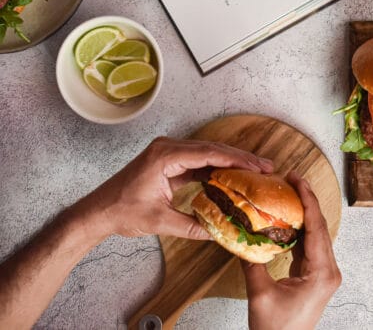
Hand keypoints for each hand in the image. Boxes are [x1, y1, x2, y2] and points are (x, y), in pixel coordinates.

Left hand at [82, 137, 273, 238]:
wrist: (97, 212)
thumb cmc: (121, 212)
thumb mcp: (160, 222)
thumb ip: (192, 226)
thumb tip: (220, 233)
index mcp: (165, 156)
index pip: (209, 153)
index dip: (237, 160)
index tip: (258, 166)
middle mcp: (168, 148)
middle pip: (213, 149)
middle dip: (241, 158)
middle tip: (266, 167)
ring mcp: (168, 153)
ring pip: (208, 153)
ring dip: (231, 162)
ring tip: (256, 171)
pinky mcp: (169, 162)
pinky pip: (198, 161)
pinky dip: (216, 169)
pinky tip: (233, 177)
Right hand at [242, 173, 341, 329]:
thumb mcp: (260, 293)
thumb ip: (252, 262)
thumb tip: (241, 236)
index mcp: (322, 272)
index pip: (316, 226)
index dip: (307, 200)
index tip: (297, 179)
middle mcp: (329, 270)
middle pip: (320, 227)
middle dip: (307, 200)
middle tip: (292, 179)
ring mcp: (325, 274)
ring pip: (317, 235)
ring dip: (305, 213)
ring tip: (290, 192)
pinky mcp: (316, 277)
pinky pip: (311, 247)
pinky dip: (301, 230)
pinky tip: (289, 218)